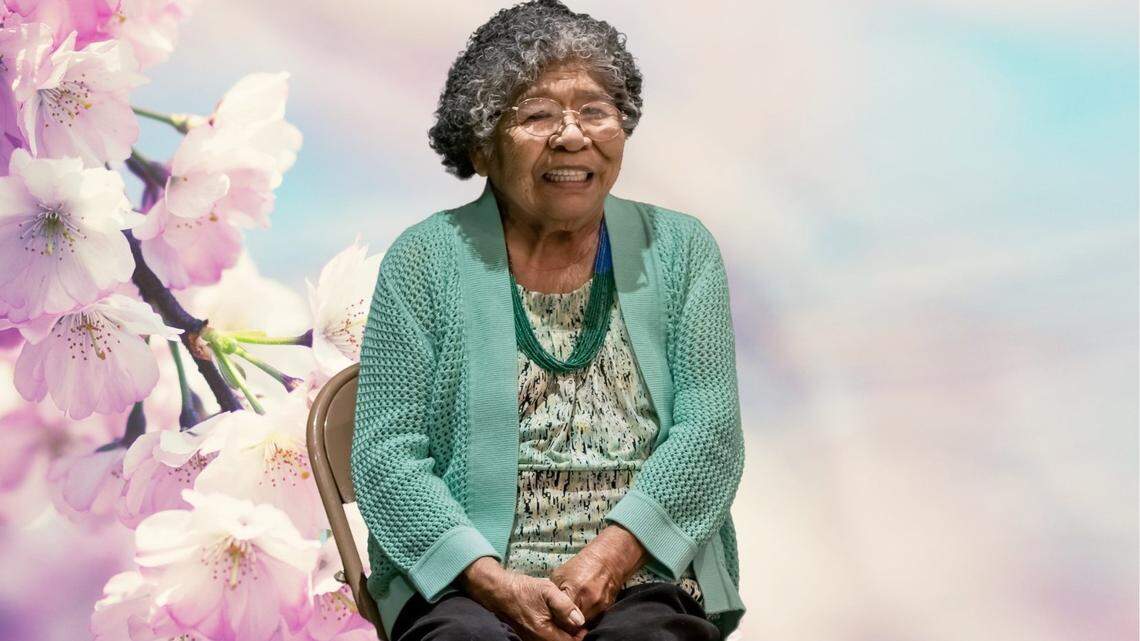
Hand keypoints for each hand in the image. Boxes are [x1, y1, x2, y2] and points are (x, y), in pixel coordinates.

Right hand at [460, 556, 585, 640]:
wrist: (501, 591)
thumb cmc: (524, 590)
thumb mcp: (547, 591)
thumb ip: (565, 606)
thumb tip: (580, 621)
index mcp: (544, 632)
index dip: (580, 636)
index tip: (583, 625)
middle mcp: (537, 640)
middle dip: (572, 635)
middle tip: (576, 622)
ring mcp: (531, 639)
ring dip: (563, 635)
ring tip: (567, 621)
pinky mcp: (528, 636)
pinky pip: (546, 639)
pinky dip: (554, 633)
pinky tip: (556, 621)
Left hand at [549, 524, 648, 626]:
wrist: (607, 559)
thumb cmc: (581, 564)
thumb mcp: (560, 574)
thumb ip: (553, 593)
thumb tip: (546, 608)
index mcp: (575, 589)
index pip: (561, 616)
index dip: (555, 619)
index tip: (551, 617)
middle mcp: (589, 600)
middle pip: (573, 624)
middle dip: (565, 622)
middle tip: (560, 616)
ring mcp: (599, 605)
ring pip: (583, 624)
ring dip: (576, 621)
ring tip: (570, 612)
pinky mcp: (606, 608)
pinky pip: (592, 619)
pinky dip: (585, 616)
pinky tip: (581, 609)